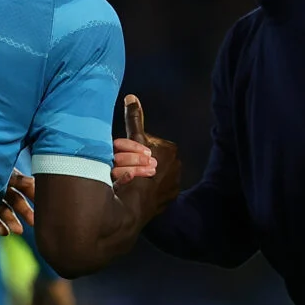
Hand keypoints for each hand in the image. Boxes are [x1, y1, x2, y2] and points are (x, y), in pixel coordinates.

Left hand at [0, 169, 35, 236]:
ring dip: (12, 221)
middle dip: (25, 211)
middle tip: (34, 222)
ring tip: (19, 231)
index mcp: (6, 174)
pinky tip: (5, 232)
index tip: (44, 203)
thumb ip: (18, 178)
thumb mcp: (2, 171)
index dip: (34, 194)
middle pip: (16, 200)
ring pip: (4, 211)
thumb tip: (34, 182)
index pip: (24, 184)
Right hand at [115, 94, 181, 215]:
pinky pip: (157, 189)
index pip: (149, 142)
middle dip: (139, 161)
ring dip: (143, 174)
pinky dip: (148, 189)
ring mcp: (174, 184)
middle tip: (127, 168)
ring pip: (153, 173)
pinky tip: (137, 191)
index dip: (135, 147)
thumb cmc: (133, 169)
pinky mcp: (169, 199)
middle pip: (151, 158)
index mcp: (171, 150)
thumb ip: (134, 118)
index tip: (127, 154)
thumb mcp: (133, 141)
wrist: (132, 208)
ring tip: (131, 180)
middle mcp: (177, 166)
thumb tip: (132, 97)